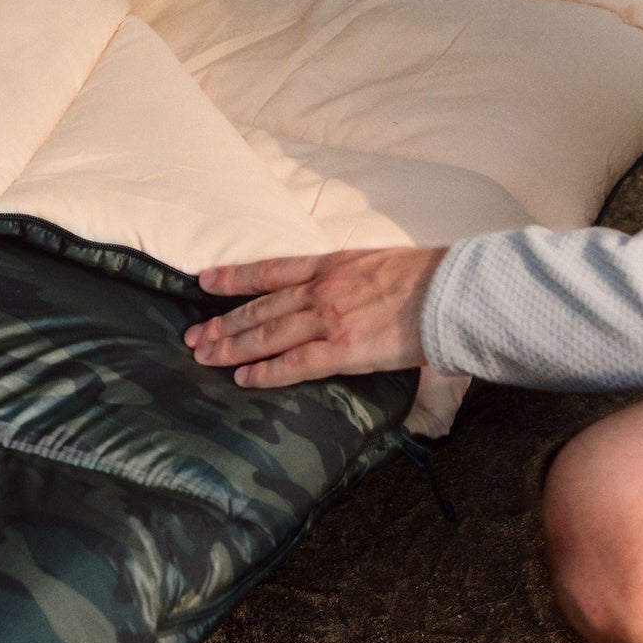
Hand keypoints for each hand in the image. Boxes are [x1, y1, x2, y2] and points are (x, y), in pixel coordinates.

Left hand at [183, 247, 445, 388]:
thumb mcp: (376, 264)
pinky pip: (295, 364)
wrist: (449, 292)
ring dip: (232, 347)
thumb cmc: (424, 278)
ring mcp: (328, 319)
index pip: (268, 270)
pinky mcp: (343, 349)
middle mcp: (319, 289)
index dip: (233, 277)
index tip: (204, 280)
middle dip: (222, 322)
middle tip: (192, 336)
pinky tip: (243, 379)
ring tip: (204, 356)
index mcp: (328, 264)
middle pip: (258, 307)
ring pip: (267, 334)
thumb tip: (344, 296)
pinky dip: (265, 372)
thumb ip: (350, 279)